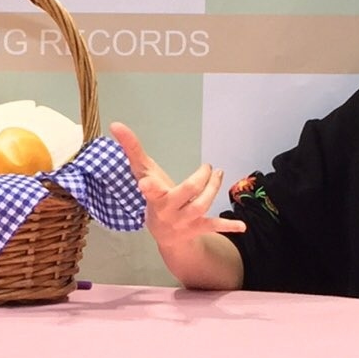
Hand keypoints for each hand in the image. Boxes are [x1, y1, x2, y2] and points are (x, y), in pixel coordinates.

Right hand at [111, 121, 244, 252]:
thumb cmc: (154, 196)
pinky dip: (228, 226)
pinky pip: (214, 226)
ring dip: (213, 189)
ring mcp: (184, 221)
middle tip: (208, 167)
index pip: (150, 190)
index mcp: (154, 197)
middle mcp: (168, 211)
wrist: (164, 234)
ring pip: (202, 205)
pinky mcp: (198, 228)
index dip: (148, 187)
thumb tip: (116, 124)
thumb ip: (131, 148)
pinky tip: (242, 226)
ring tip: (218, 173)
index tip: (145, 182)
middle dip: (199, 180)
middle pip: (187, 194)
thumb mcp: (143, 172)